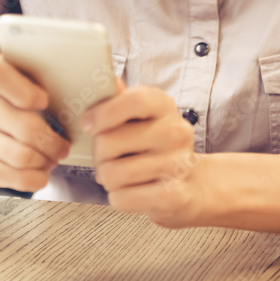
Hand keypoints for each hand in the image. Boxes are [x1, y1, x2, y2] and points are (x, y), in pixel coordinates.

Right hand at [0, 54, 70, 192]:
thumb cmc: (15, 104)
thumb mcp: (28, 85)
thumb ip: (46, 84)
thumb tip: (81, 97)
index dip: (24, 91)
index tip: (44, 101)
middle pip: (23, 126)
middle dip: (52, 141)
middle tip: (63, 146)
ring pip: (20, 156)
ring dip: (44, 161)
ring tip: (51, 159)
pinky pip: (11, 177)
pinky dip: (33, 179)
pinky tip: (39, 173)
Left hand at [84, 85, 203, 226]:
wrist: (192, 182)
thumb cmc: (156, 146)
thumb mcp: (140, 116)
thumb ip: (120, 100)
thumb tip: (109, 82)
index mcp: (164, 106)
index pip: (134, 100)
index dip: (103, 113)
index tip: (88, 124)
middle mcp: (175, 132)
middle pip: (109, 142)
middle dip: (98, 154)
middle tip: (109, 157)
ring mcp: (177, 164)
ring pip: (111, 173)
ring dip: (107, 178)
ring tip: (122, 174)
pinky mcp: (174, 195)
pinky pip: (122, 198)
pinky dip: (119, 197)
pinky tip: (132, 190)